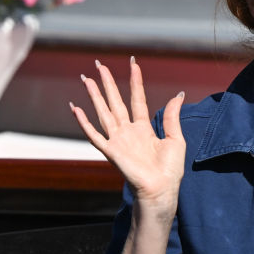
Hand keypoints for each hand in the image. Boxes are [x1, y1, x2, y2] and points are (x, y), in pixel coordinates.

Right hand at [70, 57, 185, 213]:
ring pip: (103, 112)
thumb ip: (172, 116)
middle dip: (108, 83)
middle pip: (115, 101)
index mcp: (144, 128)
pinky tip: (76, 109)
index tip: (133, 64)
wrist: (161, 190)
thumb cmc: (170, 170)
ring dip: (94, 96)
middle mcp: (128, 131)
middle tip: (100, 65)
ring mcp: (118, 141)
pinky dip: (84, 123)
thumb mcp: (175, 139)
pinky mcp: (111, 152)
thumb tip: (178, 94)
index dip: (135, 82)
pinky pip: (94, 135)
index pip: (137, 99)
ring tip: (87, 79)